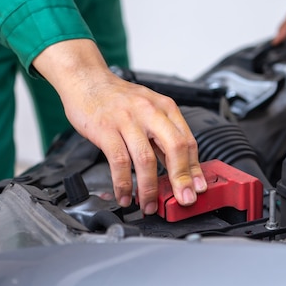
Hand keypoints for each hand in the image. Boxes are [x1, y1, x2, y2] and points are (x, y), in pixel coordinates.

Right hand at [32, 39, 206, 214]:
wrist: (87, 80)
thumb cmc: (118, 98)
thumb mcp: (149, 109)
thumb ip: (162, 136)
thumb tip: (177, 168)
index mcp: (166, 108)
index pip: (188, 140)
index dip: (194, 168)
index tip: (198, 187)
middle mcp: (150, 112)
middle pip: (174, 147)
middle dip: (181, 178)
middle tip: (183, 199)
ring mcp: (128, 120)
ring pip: (145, 159)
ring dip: (149, 188)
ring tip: (148, 205)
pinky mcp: (106, 129)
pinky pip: (118, 161)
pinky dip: (123, 183)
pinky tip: (124, 195)